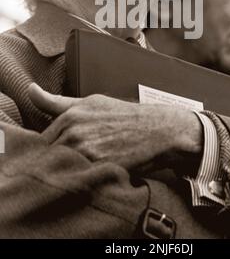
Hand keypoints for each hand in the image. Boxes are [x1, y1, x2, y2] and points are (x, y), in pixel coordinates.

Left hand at [29, 83, 202, 169]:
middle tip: (84, 157)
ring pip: (62, 169)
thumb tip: (30, 90)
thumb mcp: (90, 103)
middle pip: (49, 158)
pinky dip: (83, 180)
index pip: (42, 142)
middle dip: (59, 161)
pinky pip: (78, 180)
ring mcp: (86, 151)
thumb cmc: (125, 116)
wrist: (158, 130)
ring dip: (70, 171)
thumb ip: (57, 102)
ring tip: (92, 164)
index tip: (66, 150)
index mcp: (70, 116)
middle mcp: (74, 132)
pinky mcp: (98, 168)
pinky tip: (97, 171)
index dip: (52, 150)